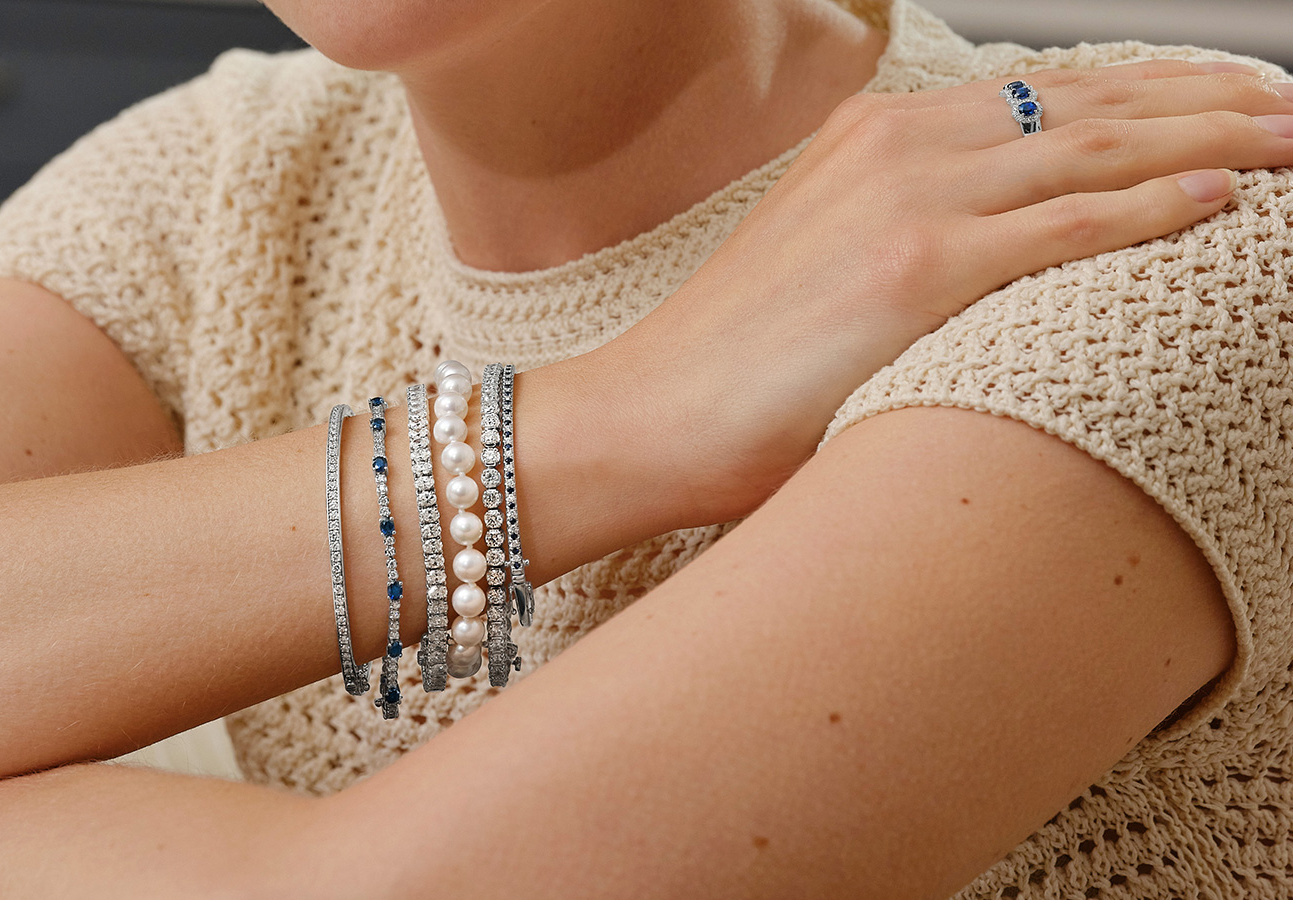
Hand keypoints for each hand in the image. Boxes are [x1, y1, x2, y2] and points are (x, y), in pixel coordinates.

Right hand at [599, 58, 1292, 522]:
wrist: (647, 415)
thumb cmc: (734, 367)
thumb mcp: (828, 270)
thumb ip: (910, 238)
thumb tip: (1001, 262)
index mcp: (872, 137)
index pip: (1047, 97)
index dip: (1151, 93)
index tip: (1225, 103)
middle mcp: (895, 145)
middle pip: (1090, 105)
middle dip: (1206, 99)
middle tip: (1288, 108)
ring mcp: (905, 197)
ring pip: (1098, 149)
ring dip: (1213, 138)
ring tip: (1291, 141)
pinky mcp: (913, 267)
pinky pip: (1069, 224)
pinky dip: (1158, 205)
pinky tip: (1225, 197)